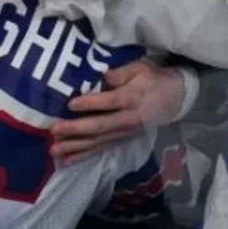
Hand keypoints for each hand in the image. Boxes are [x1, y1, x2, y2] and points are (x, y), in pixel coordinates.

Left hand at [51, 60, 188, 160]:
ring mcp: (124, 133)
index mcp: (132, 98)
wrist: (174, 99)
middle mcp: (127, 119)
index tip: (70, 104)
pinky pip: (100, 150)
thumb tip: (103, 76)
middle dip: (75, 130)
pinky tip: (67, 160)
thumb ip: (122, 73)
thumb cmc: (153, 79)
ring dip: (75, 147)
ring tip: (54, 150)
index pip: (109, 102)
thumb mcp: (141, 68)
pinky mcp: (121, 141)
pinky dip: (83, 156)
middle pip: (99, 126)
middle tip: (54, 130)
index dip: (90, 103)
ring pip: (97, 142)